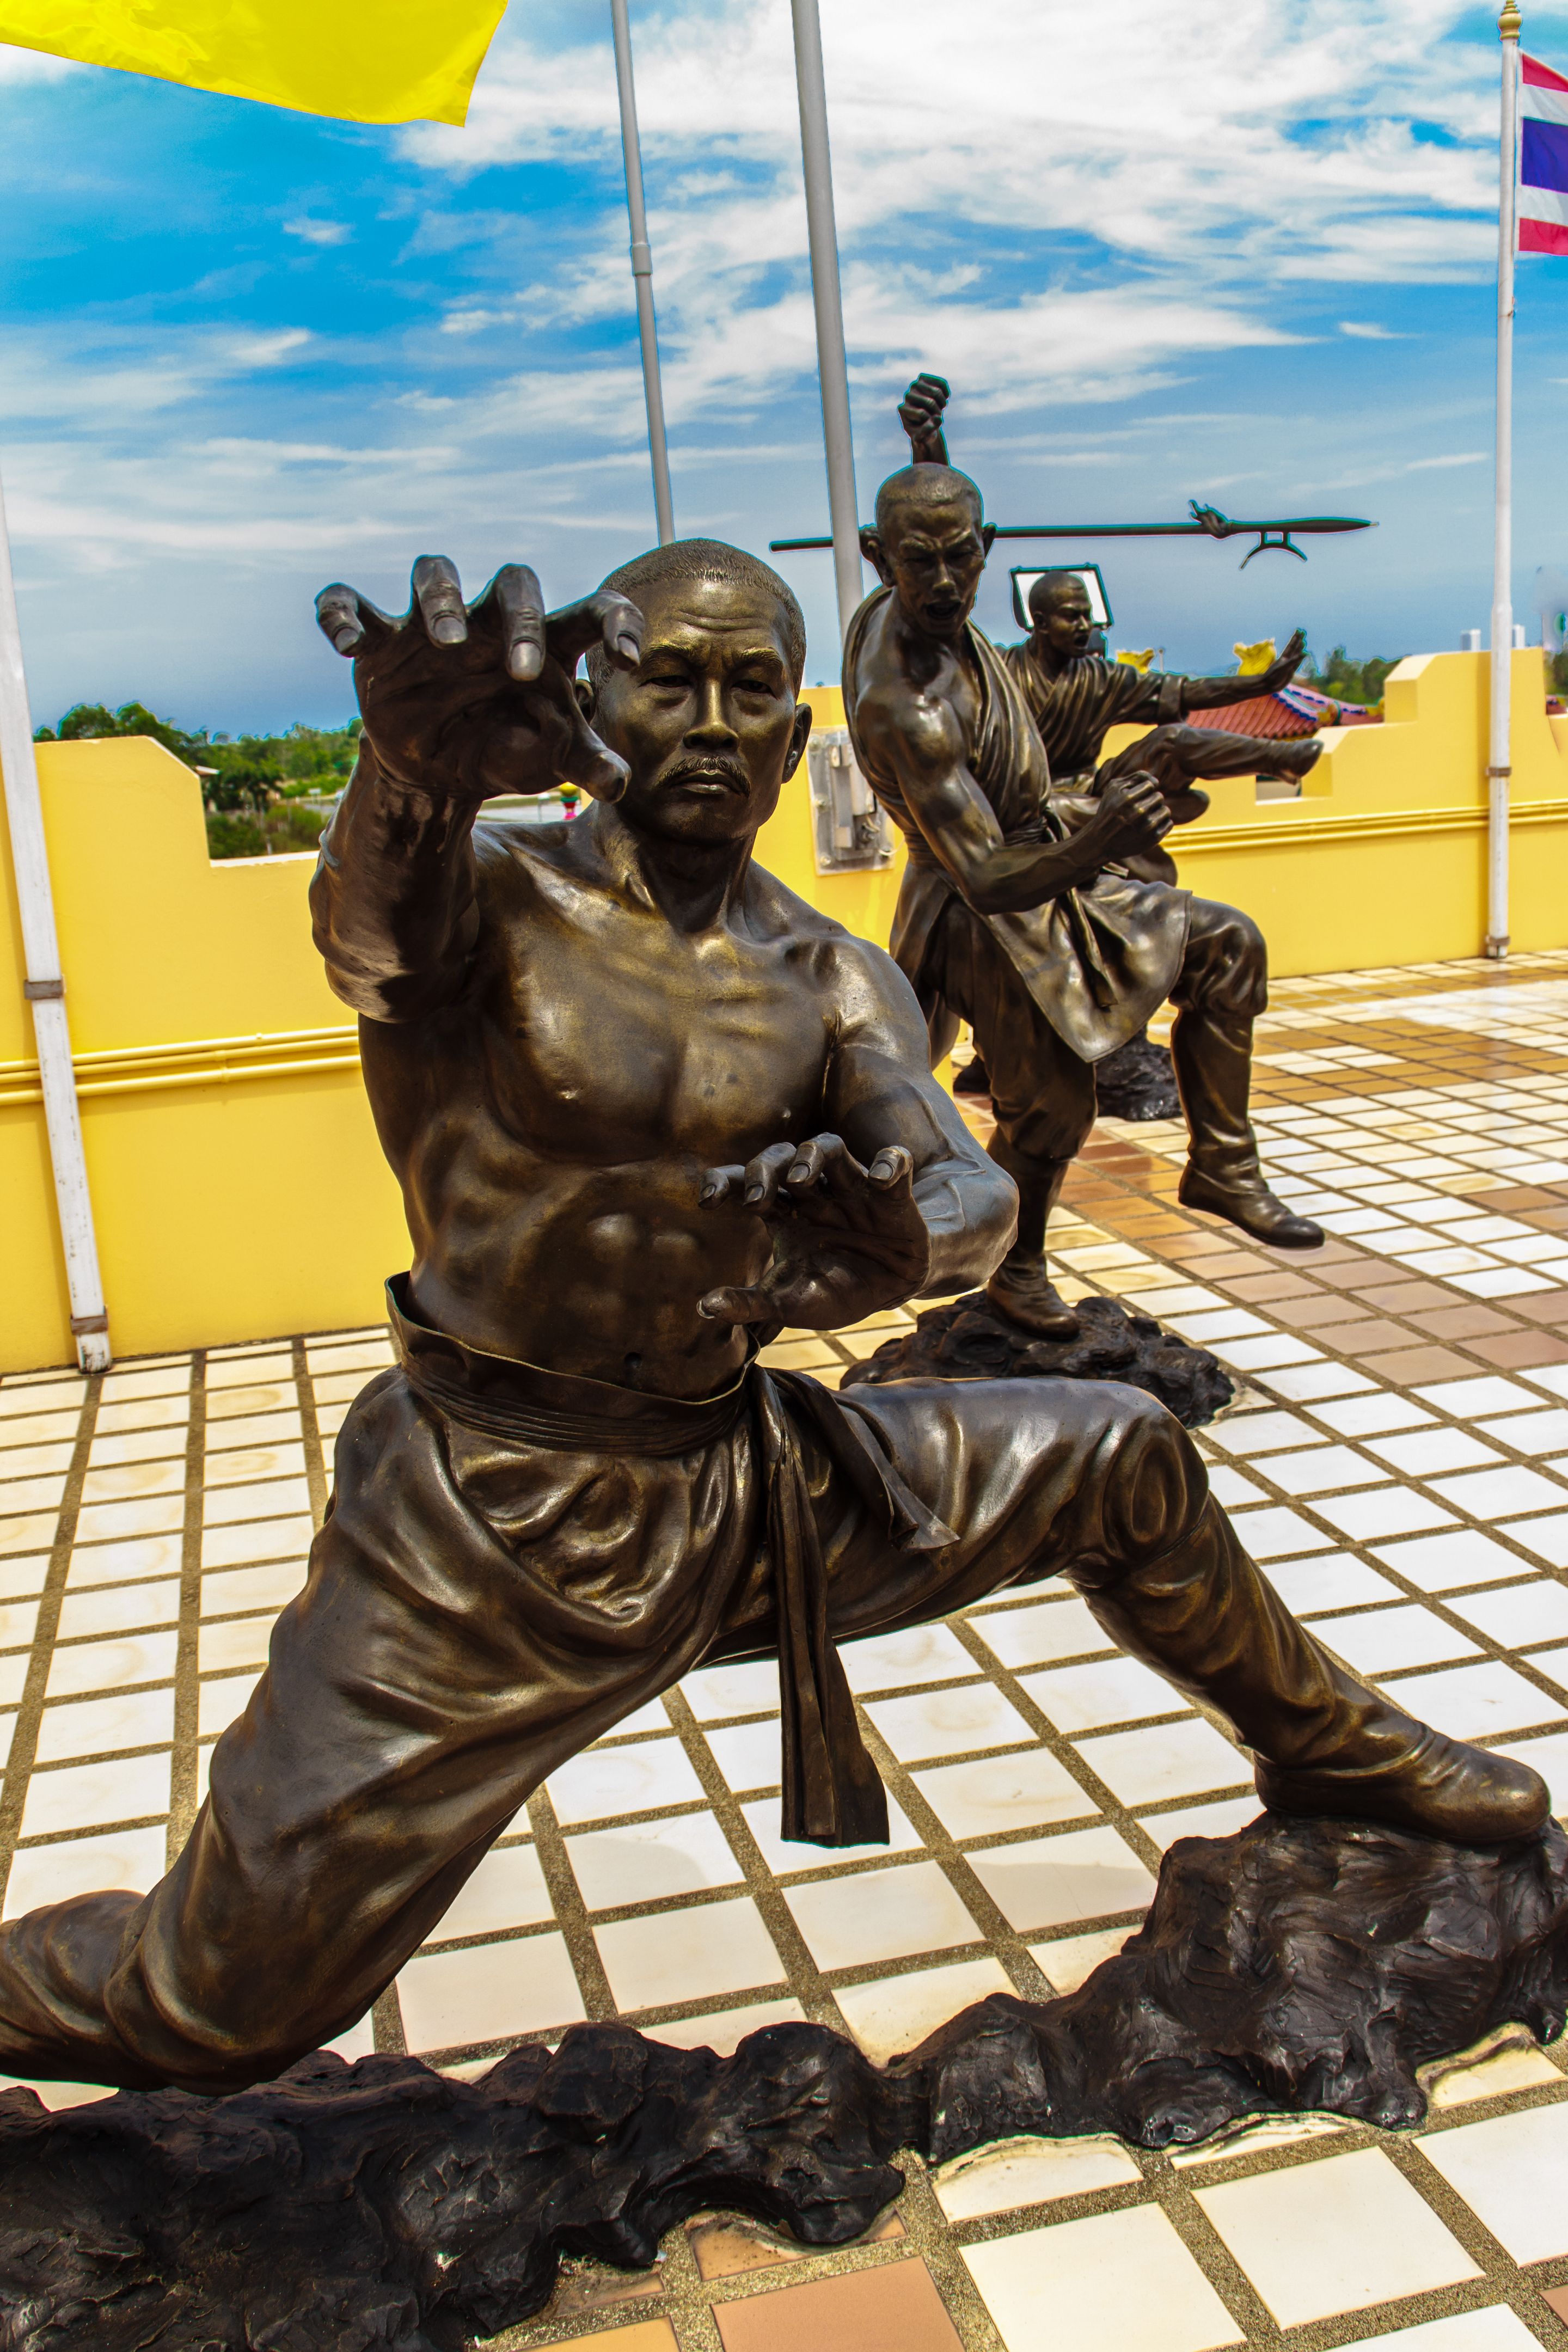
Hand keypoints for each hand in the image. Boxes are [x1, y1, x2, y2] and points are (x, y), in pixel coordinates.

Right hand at [315, 556, 642, 803]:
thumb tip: (619, 782)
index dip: (615, 622)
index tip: (627, 659)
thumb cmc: (505, 749)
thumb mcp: (548, 759)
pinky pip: (350, 603)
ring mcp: (430, 625)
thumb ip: (585, 763)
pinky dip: (341, 615)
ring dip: (441, 600)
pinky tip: (347, 645)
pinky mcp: (380, 640)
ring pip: (433, 572)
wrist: (439, 772)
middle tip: (524, 672)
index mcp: (543, 644)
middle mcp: (488, 622)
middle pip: (513, 583)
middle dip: (522, 620)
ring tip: (447, 645)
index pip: (591, 610)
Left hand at [697, 1134, 931, 1330]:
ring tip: (800, 1179)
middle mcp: (815, 1193)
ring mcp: (852, 1189)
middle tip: (755, 1198)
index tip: (707, 1199)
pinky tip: (878, 1179)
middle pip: (782, 1156)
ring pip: (830, 1147)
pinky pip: (895, 1163)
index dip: (725, 1181)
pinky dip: (889, 1162)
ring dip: (812, 1155)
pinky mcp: (892, 1196)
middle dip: (765, 1169)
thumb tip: (705, 1307)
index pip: (747, 1181)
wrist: (886, 1295)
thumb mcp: (788, 1303)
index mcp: (785, 1213)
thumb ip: (749, 1304)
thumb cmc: (831, 1290)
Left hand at [898, 373, 950, 464]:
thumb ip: (927, 431)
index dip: (931, 422)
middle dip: (938, 413)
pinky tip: (943, 399)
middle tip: (936, 417)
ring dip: (942, 403)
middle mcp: (907, 395)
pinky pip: (942, 383)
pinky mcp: (924, 378)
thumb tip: (937, 419)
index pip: (922, 414)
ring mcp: (915, 385)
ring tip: (938, 408)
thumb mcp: (923, 438)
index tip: (929, 426)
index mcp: (903, 410)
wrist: (925, 421)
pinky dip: (946, 394)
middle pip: (930, 403)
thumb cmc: (922, 431)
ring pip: (937, 392)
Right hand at [1084, 771, 1173, 862]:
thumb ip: (1135, 777)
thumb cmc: (1109, 811)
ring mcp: (1147, 827)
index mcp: (1127, 799)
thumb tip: (1156, 782)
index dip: (1142, 791)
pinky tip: (1150, 827)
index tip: (1134, 799)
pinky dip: (1161, 824)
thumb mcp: (1114, 788)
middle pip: (1159, 797)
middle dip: (1150, 801)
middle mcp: (1138, 813)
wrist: (1101, 841)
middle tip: (1139, 810)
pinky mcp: (1153, 838)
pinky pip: (1169, 823)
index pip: (1150, 785)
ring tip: (1145, 818)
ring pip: (1165, 810)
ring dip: (1157, 812)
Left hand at [1259, 626, 1307, 692]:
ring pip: (1296, 655)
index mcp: (1284, 657)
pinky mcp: (1290, 672)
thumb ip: (1294, 660)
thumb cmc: (1275, 676)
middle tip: (1302, 632)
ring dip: (1299, 648)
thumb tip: (1305, 654)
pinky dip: (1300, 659)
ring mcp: (1288, 665)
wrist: (1268, 685)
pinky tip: (1303, 656)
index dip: (1295, 638)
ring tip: (1303, 641)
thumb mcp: (1284, 667)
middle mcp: (1287, 660)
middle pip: (1294, 648)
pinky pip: (1297, 663)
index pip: (1291, 645)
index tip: (1298, 630)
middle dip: (1298, 640)